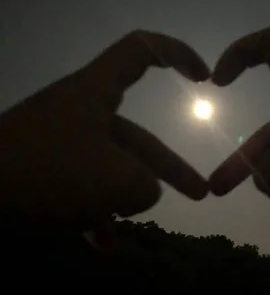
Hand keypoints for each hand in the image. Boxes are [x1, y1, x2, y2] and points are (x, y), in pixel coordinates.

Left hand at [0, 31, 209, 228]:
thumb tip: (142, 192)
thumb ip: (145, 185)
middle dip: (168, 167)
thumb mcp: (115, 180)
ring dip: (126, 197)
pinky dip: (93, 210)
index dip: (177, 54)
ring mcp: (57, 141)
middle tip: (199, 193)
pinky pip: (79, 184)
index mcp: (96, 92)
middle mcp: (79, 110)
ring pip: (107, 165)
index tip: (205, 78)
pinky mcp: (39, 169)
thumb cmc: (47, 172)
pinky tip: (100, 243)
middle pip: (135, 134)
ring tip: (134, 229)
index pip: (142, 50)